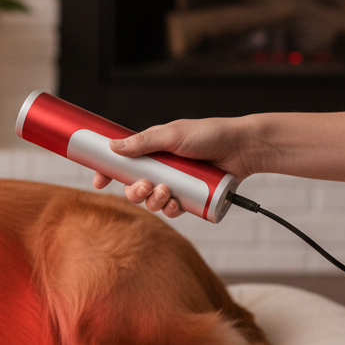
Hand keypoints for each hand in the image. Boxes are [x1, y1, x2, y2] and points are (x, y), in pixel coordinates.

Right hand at [91, 116, 253, 217]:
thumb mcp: (173, 135)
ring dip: (154, 201)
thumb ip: (143, 142)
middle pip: (134, 187)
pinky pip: (173, 210)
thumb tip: (113, 147)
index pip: (122, 164)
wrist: (244, 148)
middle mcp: (160, 168)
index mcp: (151, 151)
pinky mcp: (190, 197)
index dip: (108, 173)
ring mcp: (175, 184)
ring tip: (168, 192)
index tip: (100, 182)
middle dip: (134, 192)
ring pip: (152, 201)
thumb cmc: (210, 134)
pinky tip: (178, 204)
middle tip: (144, 187)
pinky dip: (172, 210)